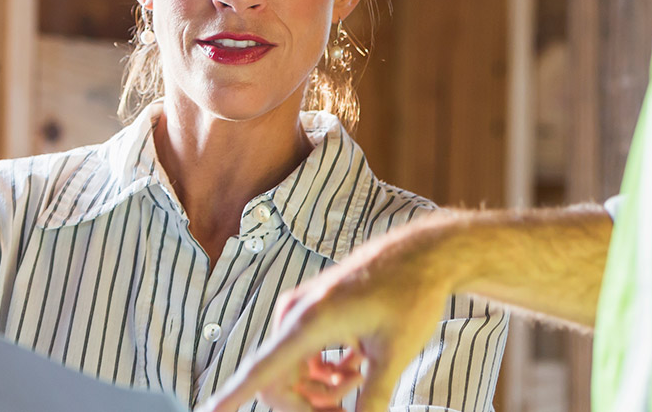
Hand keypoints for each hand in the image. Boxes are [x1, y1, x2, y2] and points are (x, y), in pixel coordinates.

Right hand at [199, 224, 456, 411]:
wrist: (422, 255)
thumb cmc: (411, 297)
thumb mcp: (394, 355)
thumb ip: (372, 398)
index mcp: (310, 323)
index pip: (260, 371)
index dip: (229, 398)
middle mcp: (295, 315)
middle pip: (278, 383)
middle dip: (309, 408)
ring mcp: (300, 312)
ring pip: (292, 372)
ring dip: (322, 389)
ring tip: (361, 377)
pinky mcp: (310, 313)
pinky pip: (301, 357)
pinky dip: (325, 372)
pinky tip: (355, 364)